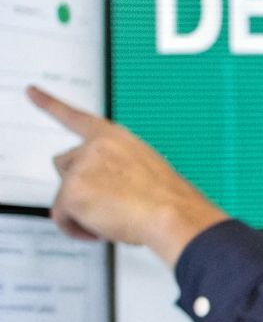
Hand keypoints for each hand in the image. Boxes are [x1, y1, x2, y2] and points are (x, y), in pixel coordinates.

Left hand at [27, 87, 228, 266]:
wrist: (172, 213)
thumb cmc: (167, 199)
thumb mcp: (142, 173)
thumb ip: (111, 171)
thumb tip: (92, 193)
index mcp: (116, 138)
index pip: (76, 117)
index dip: (49, 103)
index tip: (31, 91)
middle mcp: (96, 146)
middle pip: (65, 167)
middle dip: (78, 186)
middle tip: (103, 204)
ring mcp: (82, 166)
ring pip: (64, 195)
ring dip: (82, 210)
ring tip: (112, 219)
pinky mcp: (72, 190)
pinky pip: (61, 217)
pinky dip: (77, 229)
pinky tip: (100, 229)